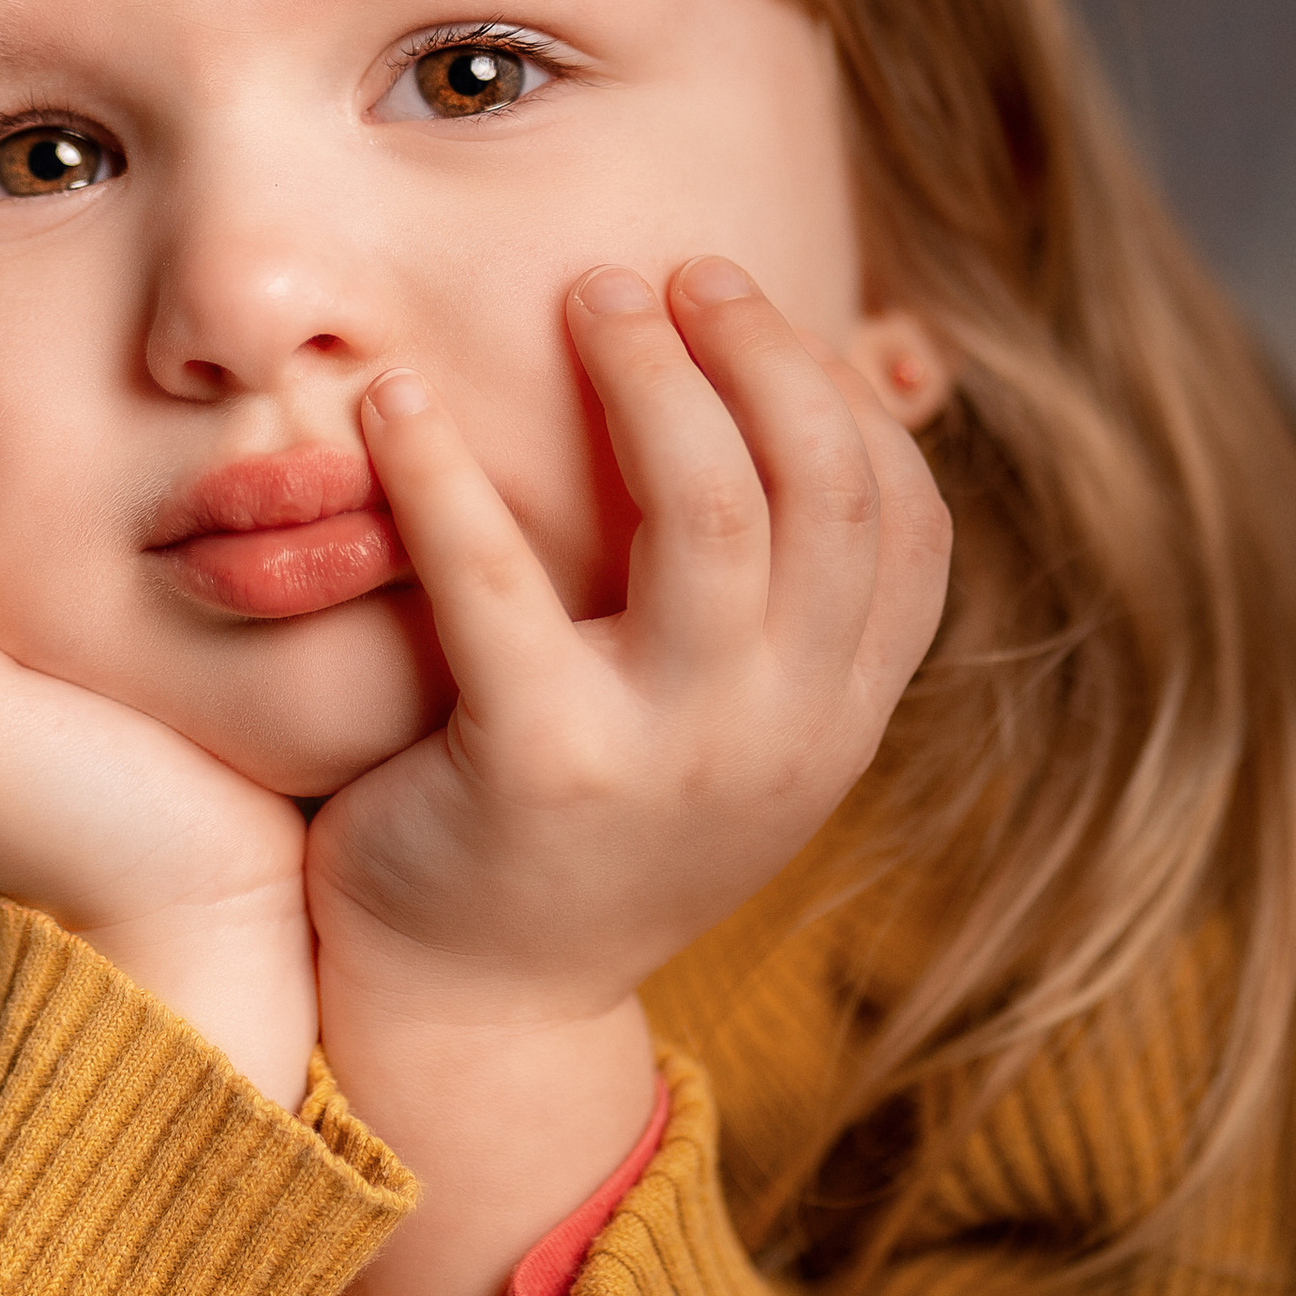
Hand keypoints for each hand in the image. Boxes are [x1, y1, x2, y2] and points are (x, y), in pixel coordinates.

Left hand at [306, 258, 949, 1295]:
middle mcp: (783, 738)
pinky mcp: (539, 773)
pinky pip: (499, 585)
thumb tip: (855, 382)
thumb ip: (771, 596)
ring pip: (710, 515)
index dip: (838, 393)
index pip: (905, 524)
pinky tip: (390, 401)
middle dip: (756, 350)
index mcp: (836, 720)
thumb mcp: (717, 723)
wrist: (470, 1020)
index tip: (744, 305)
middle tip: (670, 275)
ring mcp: (674, 759)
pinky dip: (445, 473)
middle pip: (820, 490)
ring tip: (589, 296)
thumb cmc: (579, 825)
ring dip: (650, 378)